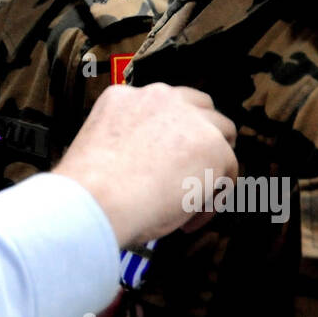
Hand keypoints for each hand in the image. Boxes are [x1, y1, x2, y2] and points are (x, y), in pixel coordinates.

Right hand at [52, 83, 235, 247]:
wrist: (94, 200)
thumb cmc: (89, 190)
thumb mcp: (101, 149)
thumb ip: (128, 145)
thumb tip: (146, 168)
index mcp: (125, 97)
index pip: (162, 106)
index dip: (168, 135)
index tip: (165, 162)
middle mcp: (159, 98)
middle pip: (199, 107)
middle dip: (201, 138)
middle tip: (192, 174)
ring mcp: (189, 118)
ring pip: (222, 133)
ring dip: (213, 166)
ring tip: (192, 202)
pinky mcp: (212, 145)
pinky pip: (228, 171)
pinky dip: (213, 199)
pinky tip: (188, 219)